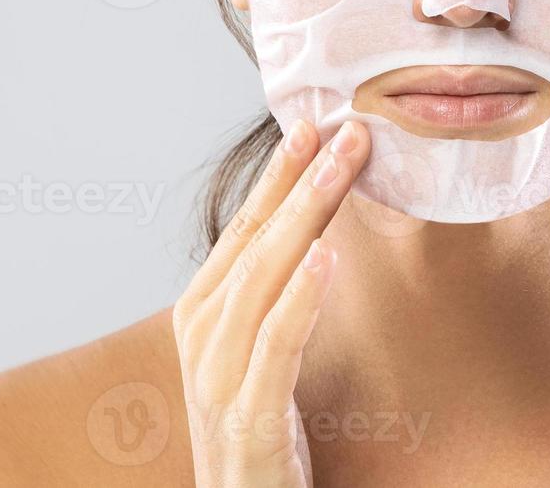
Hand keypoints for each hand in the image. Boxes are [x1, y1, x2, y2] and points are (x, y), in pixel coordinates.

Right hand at [172, 119, 370, 487]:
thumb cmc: (254, 426)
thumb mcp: (256, 348)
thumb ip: (272, 291)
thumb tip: (312, 224)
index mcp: (202, 311)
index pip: (245, 227)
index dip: (279, 174)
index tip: (313, 124)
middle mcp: (201, 335)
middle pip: (257, 242)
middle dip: (304, 181)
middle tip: (348, 131)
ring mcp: (218, 377)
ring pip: (264, 280)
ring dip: (307, 218)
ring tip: (341, 170)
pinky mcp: (248, 420)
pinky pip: (276, 346)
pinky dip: (300, 298)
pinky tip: (326, 259)